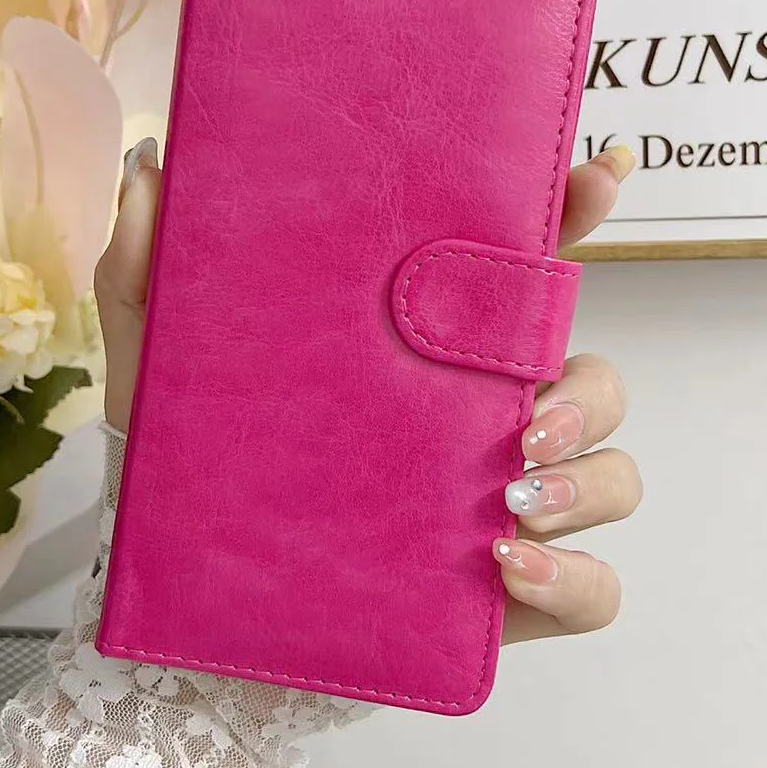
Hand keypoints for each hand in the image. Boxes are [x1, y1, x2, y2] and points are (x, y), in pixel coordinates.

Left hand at [94, 141, 639, 647]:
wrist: (192, 604)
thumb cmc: (191, 466)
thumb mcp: (162, 362)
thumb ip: (151, 265)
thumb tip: (150, 163)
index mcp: (430, 349)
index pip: (524, 273)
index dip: (576, 212)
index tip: (600, 170)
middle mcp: (483, 419)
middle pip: (596, 378)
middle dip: (588, 388)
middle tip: (527, 416)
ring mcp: (507, 507)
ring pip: (616, 476)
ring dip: (589, 480)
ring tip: (512, 496)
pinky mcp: (511, 597)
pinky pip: (596, 589)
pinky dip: (573, 578)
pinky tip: (505, 566)